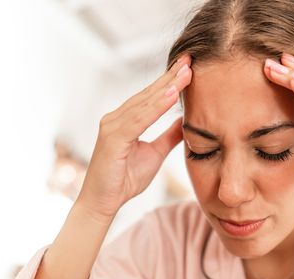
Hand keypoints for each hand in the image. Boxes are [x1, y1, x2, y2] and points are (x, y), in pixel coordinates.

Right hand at [77, 55, 192, 219]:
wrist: (103, 203)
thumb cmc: (124, 180)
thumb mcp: (155, 154)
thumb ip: (168, 136)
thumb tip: (185, 121)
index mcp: (125, 120)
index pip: (151, 97)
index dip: (170, 81)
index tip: (189, 67)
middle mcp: (116, 118)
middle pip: (148, 94)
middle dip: (170, 76)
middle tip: (190, 59)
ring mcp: (112, 126)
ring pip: (144, 103)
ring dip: (167, 87)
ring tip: (186, 73)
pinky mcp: (112, 138)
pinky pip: (139, 119)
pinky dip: (156, 106)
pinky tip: (172, 95)